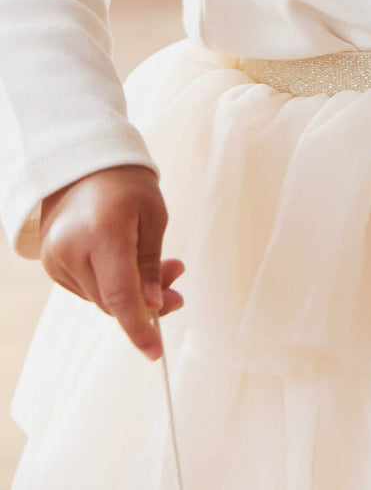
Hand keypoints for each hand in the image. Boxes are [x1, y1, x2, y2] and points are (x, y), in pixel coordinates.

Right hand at [38, 165, 184, 361]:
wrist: (84, 162)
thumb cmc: (126, 182)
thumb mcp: (153, 217)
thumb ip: (152, 265)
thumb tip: (154, 306)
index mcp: (103, 233)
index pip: (120, 296)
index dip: (139, 327)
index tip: (154, 350)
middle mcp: (72, 249)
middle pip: (112, 301)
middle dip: (147, 301)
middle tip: (177, 282)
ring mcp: (56, 258)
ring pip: (100, 298)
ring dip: (130, 292)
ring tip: (158, 265)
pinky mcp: (51, 263)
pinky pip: (87, 288)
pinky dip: (109, 284)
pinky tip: (125, 262)